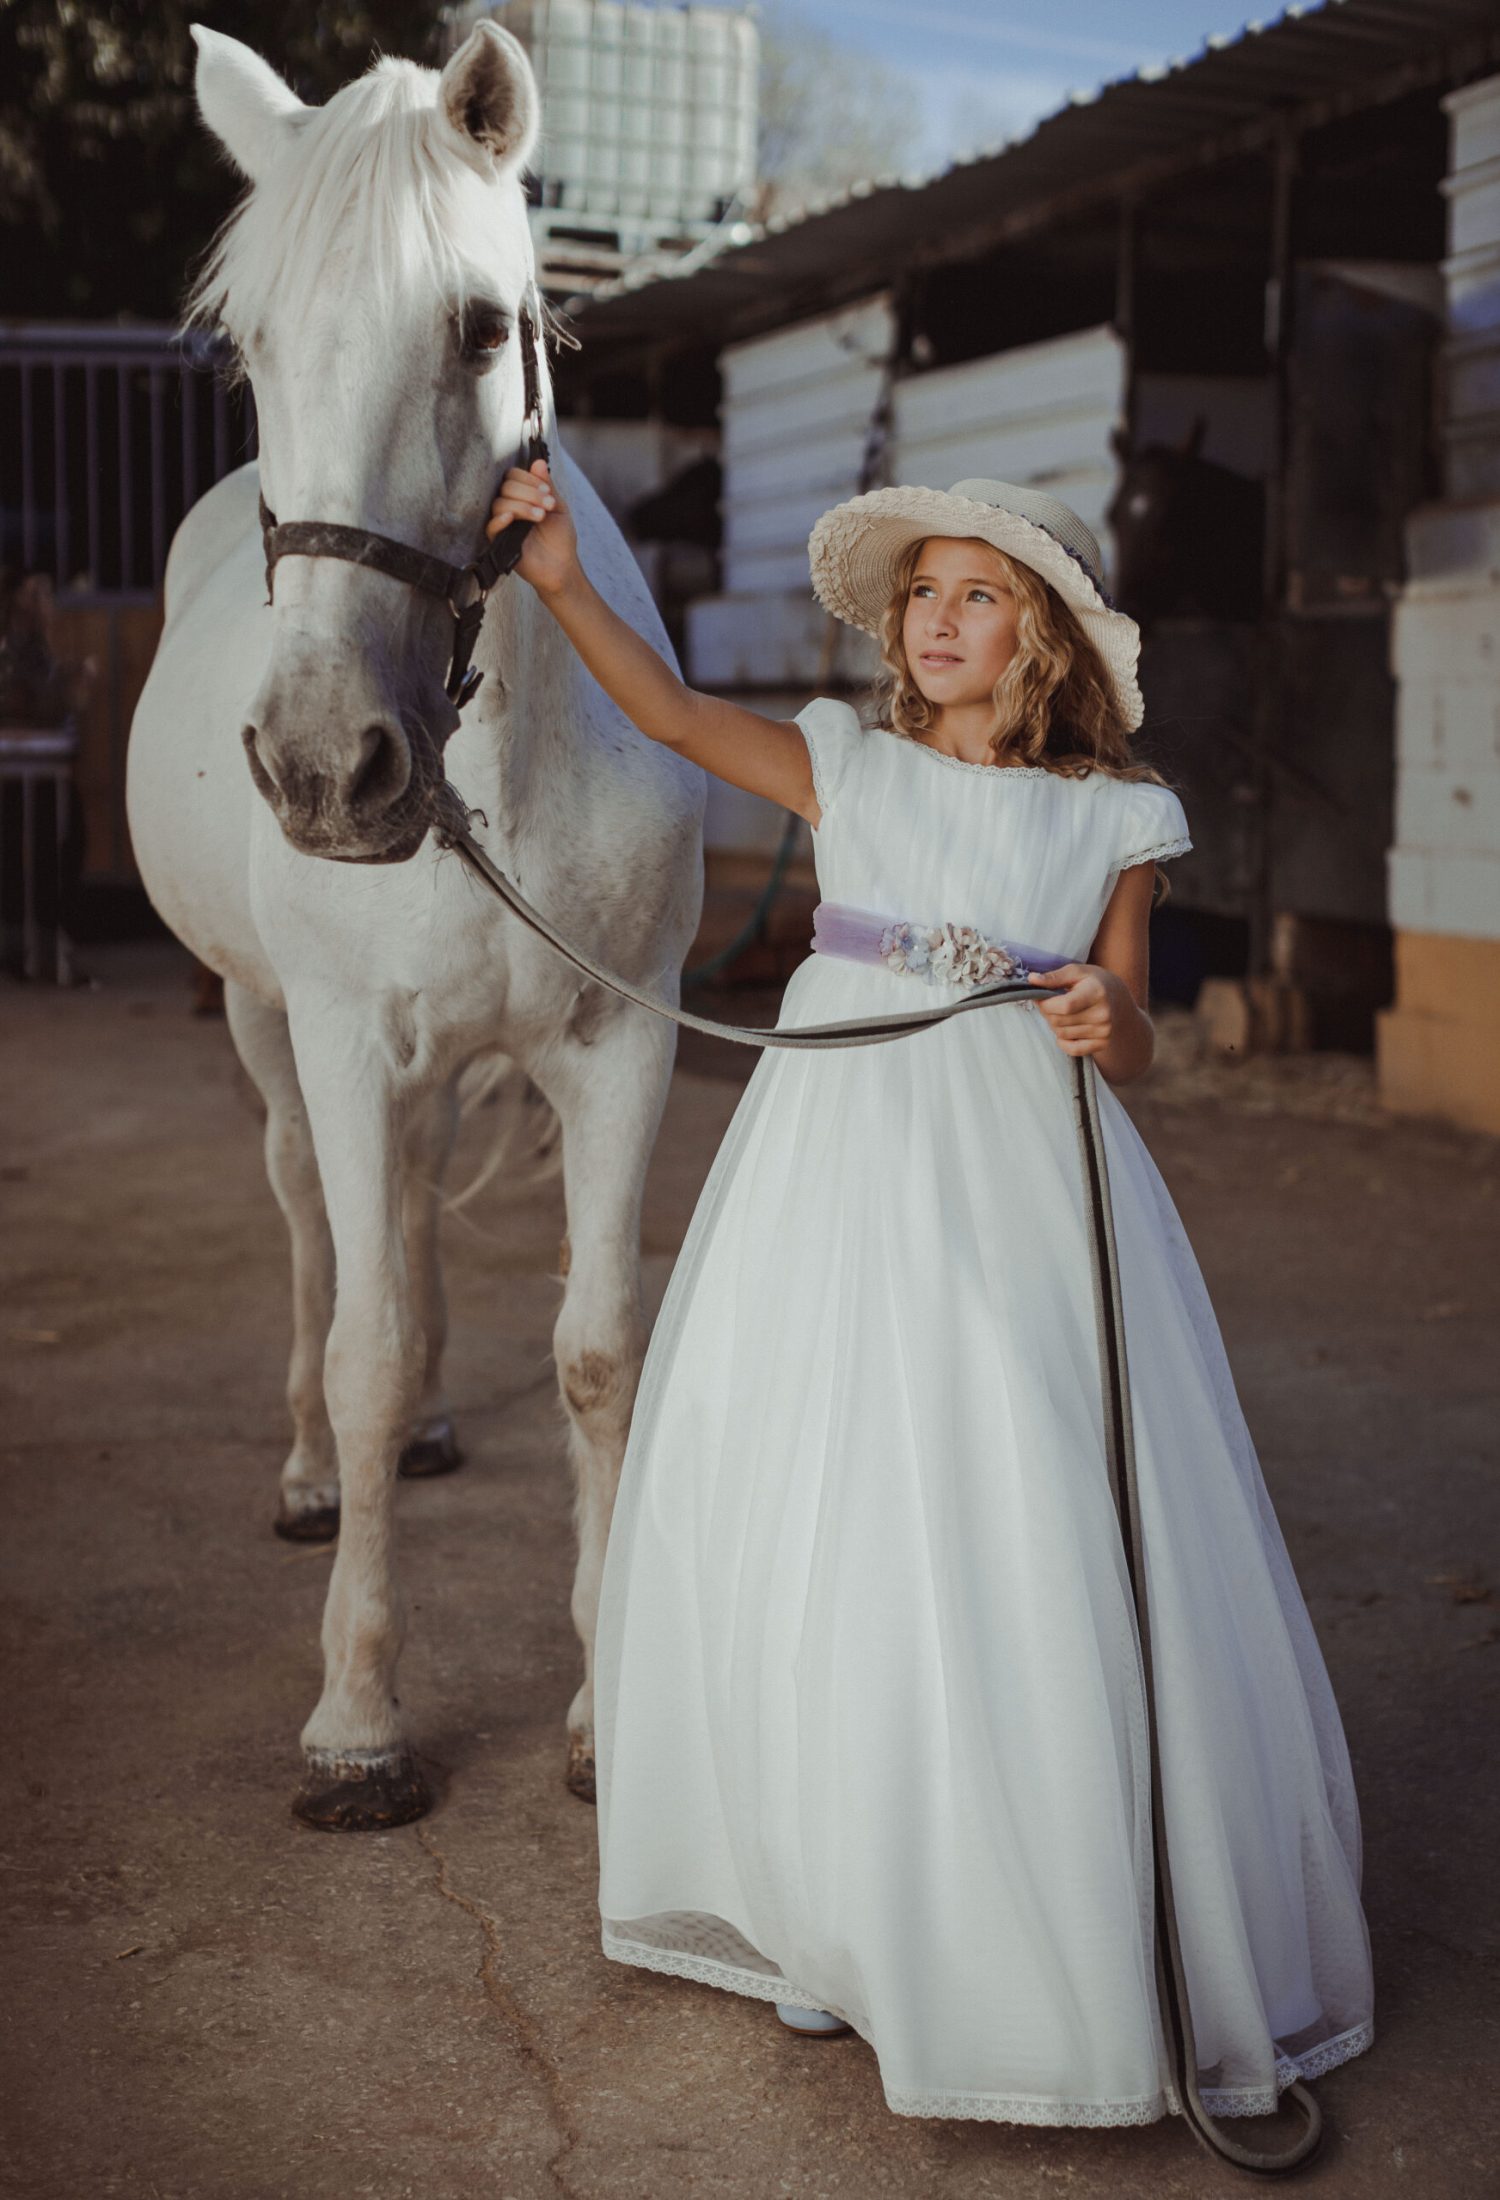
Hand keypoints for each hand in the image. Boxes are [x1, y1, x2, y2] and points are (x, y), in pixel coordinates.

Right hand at [484, 457, 577, 596]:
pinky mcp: (498, 541)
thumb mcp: (558, 507)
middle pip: (506, 487)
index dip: (529, 479)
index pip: (513, 476)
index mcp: (522, 496)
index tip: (548, 492)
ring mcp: (503, 523)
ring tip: (541, 517)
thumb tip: (538, 462)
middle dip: (529, 493)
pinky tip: (512, 519)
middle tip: (548, 506)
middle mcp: (510, 506)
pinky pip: (490, 526)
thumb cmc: (560, 538)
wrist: (561, 566)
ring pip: (499, 503)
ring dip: (522, 506)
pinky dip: (500, 519)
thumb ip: (547, 486)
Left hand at [1027, 962, 1121, 1057]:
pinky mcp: (1103, 1043)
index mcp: (1097, 992)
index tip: (1040, 997)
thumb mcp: (1076, 972)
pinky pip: (1072, 1050)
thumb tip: (1031, 980)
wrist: (1119, 999)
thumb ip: (1054, 976)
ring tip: (1063, 1014)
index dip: (1046, 1004)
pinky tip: (1067, 1030)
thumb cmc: (1093, 982)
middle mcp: (1103, 1014)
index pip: (1065, 1005)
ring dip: (1055, 1025)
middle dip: (1048, 1013)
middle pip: (1059, 1021)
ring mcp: (1104, 1031)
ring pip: (1062, 1034)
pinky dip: (1063, 1042)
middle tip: (1052, 1004)